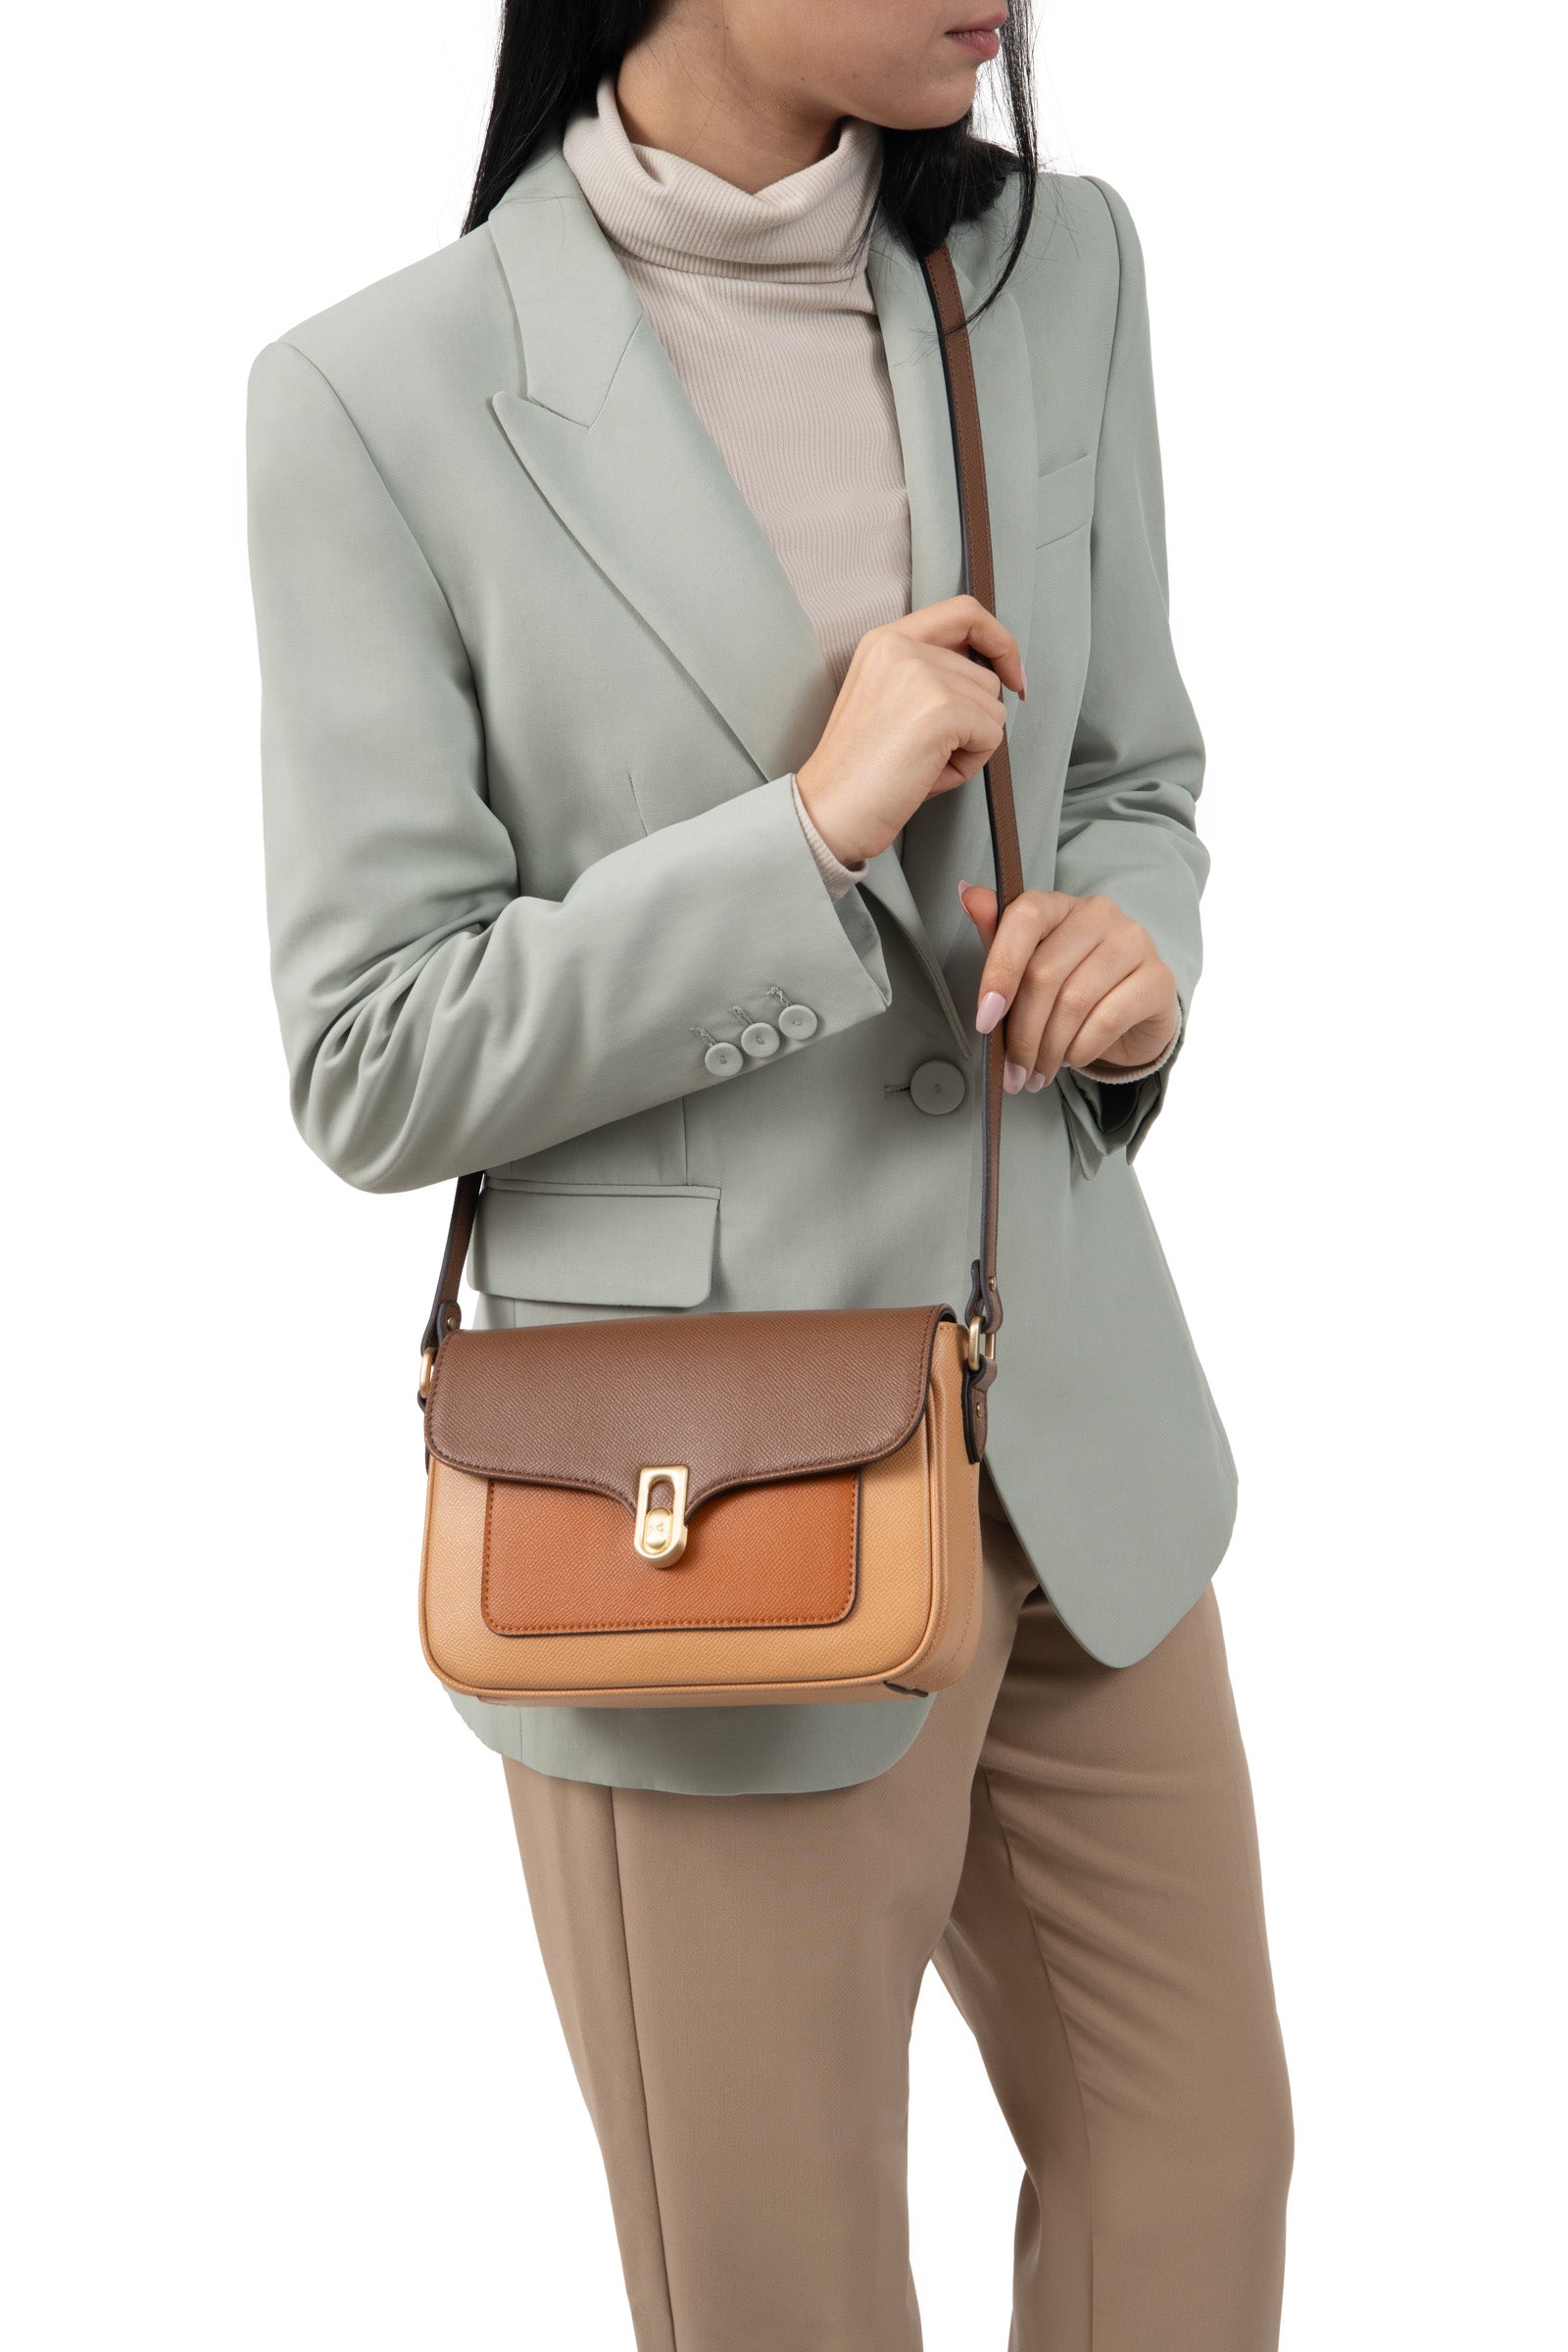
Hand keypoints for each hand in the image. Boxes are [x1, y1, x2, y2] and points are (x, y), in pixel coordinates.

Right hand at [795, 597, 1026, 865]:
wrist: (828, 811)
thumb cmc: (859, 771)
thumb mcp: (889, 699)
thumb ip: (931, 674)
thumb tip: (994, 677)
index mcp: (885, 640)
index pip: (964, 612)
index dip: (999, 641)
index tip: (1012, 674)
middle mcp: (901, 646)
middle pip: (985, 676)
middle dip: (972, 722)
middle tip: (929, 752)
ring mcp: (921, 675)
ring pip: (993, 707)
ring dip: (971, 745)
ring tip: (924, 763)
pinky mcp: (941, 709)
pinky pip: (992, 735)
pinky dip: (971, 763)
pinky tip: (930, 774)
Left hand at [957, 884, 1179, 1092]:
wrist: (1131, 1018)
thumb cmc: (1072, 986)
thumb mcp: (1028, 966)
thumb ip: (998, 936)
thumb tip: (968, 894)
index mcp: (1060, 905)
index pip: (1025, 917)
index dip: (1000, 970)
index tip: (984, 1019)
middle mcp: (1100, 914)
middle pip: (1045, 972)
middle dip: (1022, 1032)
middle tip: (1013, 1071)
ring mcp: (1134, 942)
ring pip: (1074, 1001)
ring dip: (1049, 1048)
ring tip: (1039, 1071)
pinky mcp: (1159, 978)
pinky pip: (1108, 1018)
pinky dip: (1081, 1049)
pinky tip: (1073, 1058)